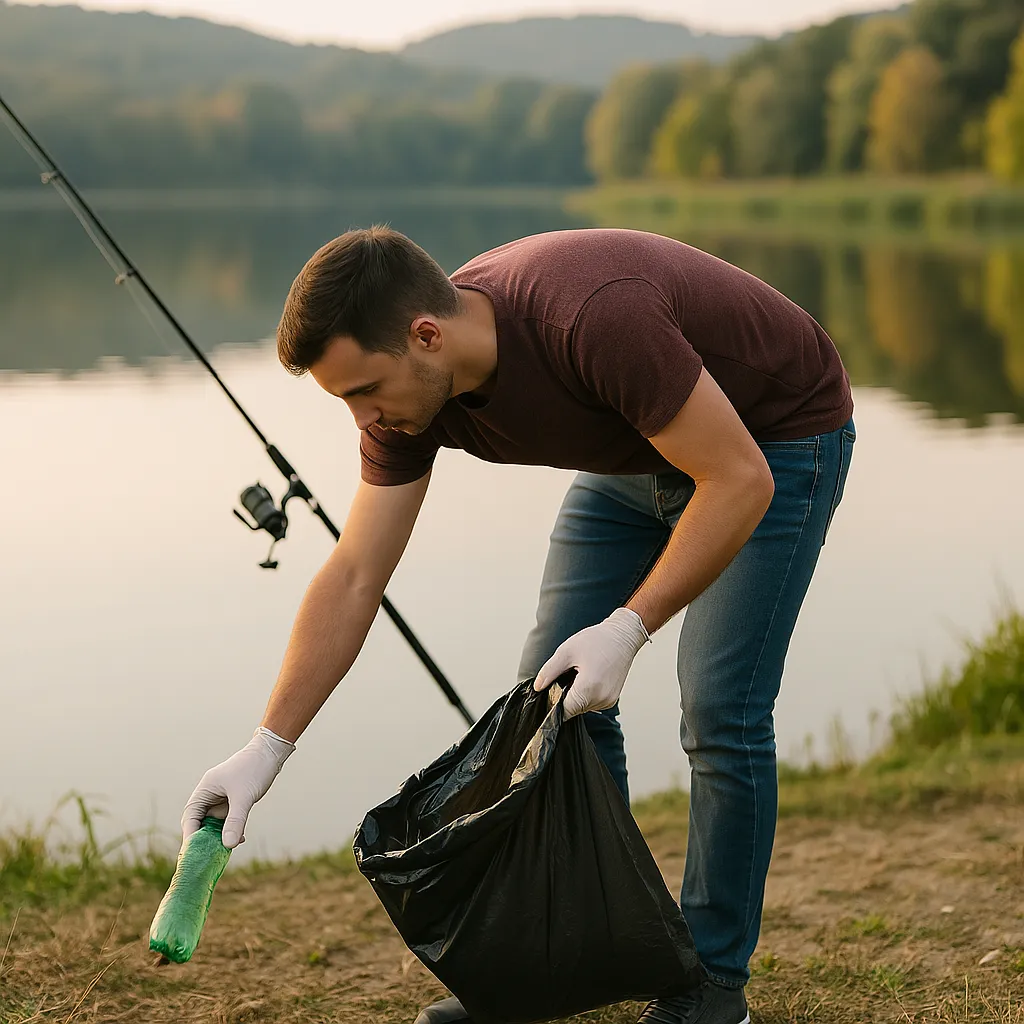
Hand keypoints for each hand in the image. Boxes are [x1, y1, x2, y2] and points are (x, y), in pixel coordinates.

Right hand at [180, 727, 295, 848]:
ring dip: (221, 836)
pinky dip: (232, 830)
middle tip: (212, 858)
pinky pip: (227, 820)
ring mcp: (221, 799)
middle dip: (206, 840)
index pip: (190, 818)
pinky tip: (241, 838)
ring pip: (215, 824)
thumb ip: (236, 821)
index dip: (191, 836)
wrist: (271, 753)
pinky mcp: (233, 801)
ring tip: (228, 851)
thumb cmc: (254, 769)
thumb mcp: (244, 797)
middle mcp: (209, 795)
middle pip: (201, 823)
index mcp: (204, 790)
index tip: (194, 854)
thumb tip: (228, 846)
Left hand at [533, 607, 650, 718]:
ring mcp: (608, 701)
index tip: (551, 690)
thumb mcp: (566, 652)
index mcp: (588, 689)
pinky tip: (588, 677)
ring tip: (579, 674)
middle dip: (565, 696)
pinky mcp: (612, 699)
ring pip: (582, 708)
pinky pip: (592, 703)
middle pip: (573, 709)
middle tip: (567, 675)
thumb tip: (537, 688)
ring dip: (576, 696)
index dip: (553, 703)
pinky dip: (586, 695)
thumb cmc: (596, 640)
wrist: (623, 636)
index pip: (564, 711)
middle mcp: (600, 699)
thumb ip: (549, 672)